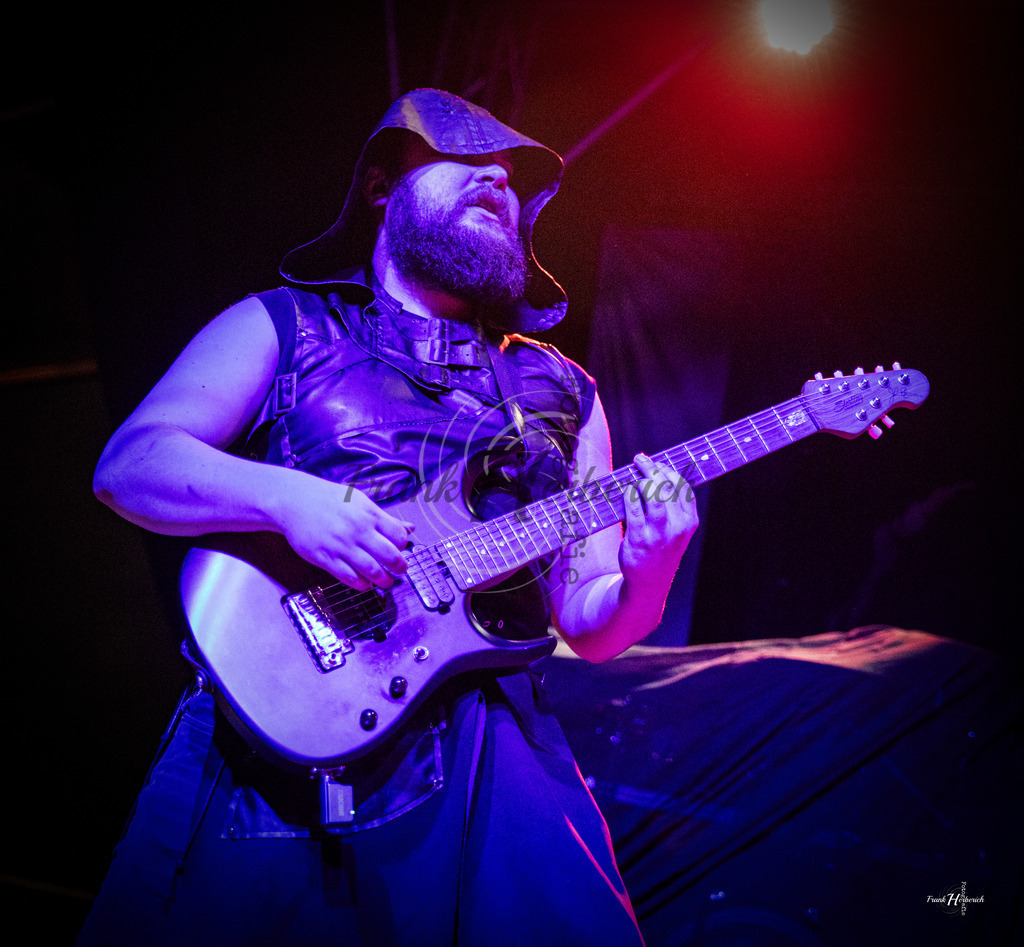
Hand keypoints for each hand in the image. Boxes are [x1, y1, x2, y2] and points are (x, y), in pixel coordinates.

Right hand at [276, 472, 413, 589]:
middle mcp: (358, 530)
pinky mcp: (325, 558)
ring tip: (386, 582)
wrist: (294, 501)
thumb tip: (410, 529)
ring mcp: (341, 545)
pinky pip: (349, 577)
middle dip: (400, 567)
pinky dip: (361, 584)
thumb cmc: (330, 500)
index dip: (403, 546)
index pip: (398, 535)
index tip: (401, 550)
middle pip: (390, 556)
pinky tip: (365, 584)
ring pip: (371, 570)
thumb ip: (385, 518)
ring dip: (383, 580)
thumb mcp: (360, 502)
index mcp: (369, 514)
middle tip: (400, 571)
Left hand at [619, 453, 697, 585]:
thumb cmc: (661, 550)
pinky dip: (630, 494)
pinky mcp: (639, 539)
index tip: (658, 462)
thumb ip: (673, 506)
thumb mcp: (676, 531)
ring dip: (643, 478)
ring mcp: (659, 534)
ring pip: (653, 495)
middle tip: (641, 459)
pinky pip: (634, 509)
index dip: (669, 470)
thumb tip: (657, 473)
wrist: (649, 583)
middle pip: (667, 488)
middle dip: (653, 468)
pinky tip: (627, 490)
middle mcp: (677, 528)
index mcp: (689, 523)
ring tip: (635, 470)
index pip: (683, 488)